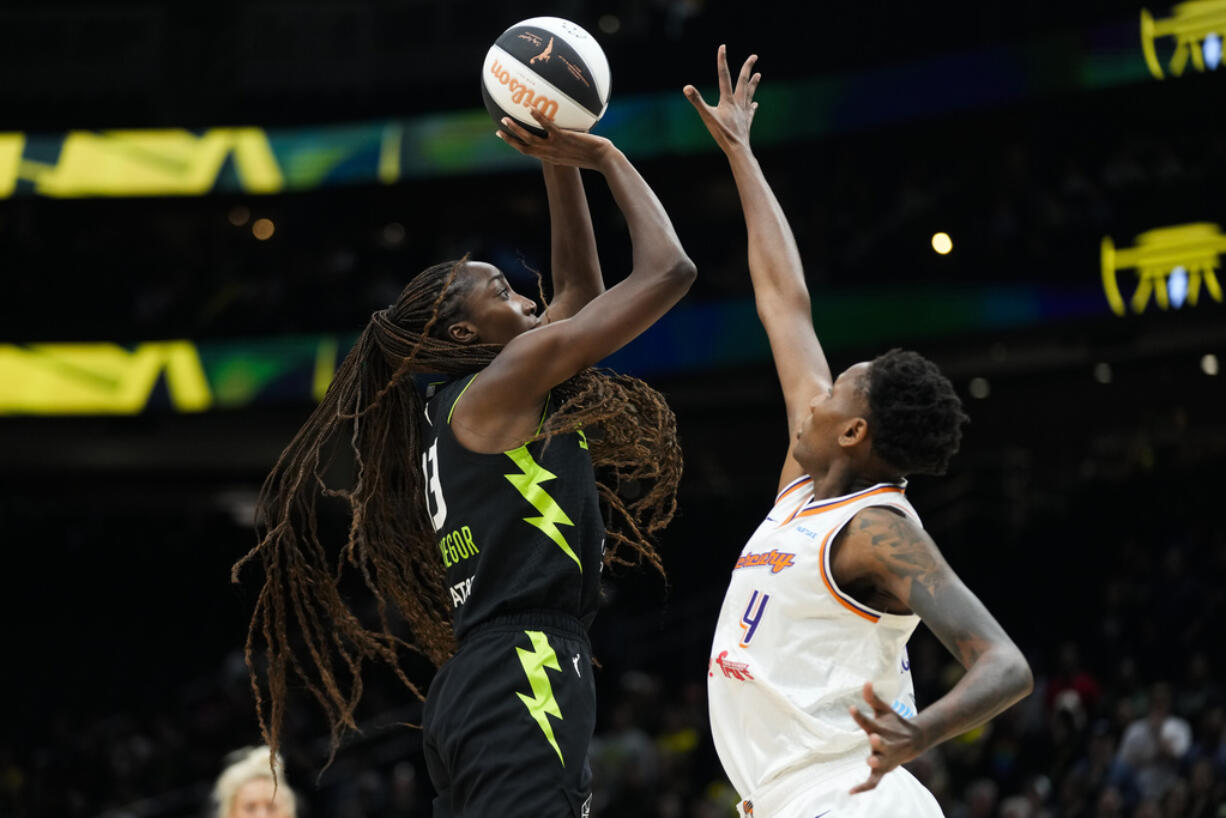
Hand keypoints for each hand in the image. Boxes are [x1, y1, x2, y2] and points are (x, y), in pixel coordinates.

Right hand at [496, 109, 615, 170]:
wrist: (604, 159)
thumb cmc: (595, 155)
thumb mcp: (577, 150)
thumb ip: (569, 140)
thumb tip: (570, 125)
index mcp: (552, 157)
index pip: (529, 152)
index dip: (516, 145)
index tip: (505, 137)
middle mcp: (551, 154)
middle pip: (524, 148)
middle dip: (510, 139)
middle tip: (498, 130)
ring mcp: (556, 146)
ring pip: (530, 139)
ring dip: (516, 129)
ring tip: (506, 119)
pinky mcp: (564, 138)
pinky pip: (548, 127)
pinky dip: (539, 118)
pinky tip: (531, 108)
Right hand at [682, 44, 760, 151]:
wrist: (738, 149)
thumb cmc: (722, 134)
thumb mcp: (707, 117)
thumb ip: (697, 101)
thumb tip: (686, 87)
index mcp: (728, 100)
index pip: (724, 76)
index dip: (722, 60)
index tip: (723, 47)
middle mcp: (738, 103)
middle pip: (743, 81)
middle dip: (748, 67)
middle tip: (754, 56)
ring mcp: (744, 112)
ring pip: (750, 93)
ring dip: (753, 83)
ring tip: (758, 74)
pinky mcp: (746, 121)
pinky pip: (751, 111)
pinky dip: (752, 105)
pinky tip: (755, 104)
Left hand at [848, 683, 924, 793]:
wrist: (915, 740)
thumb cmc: (895, 723)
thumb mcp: (884, 710)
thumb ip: (873, 698)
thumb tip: (866, 682)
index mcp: (881, 729)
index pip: (868, 722)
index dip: (859, 716)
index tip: (852, 708)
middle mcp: (884, 745)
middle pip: (882, 745)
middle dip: (879, 742)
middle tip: (873, 737)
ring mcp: (885, 759)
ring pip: (881, 764)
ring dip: (877, 763)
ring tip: (871, 761)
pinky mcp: (883, 770)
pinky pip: (873, 781)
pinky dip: (864, 787)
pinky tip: (851, 791)